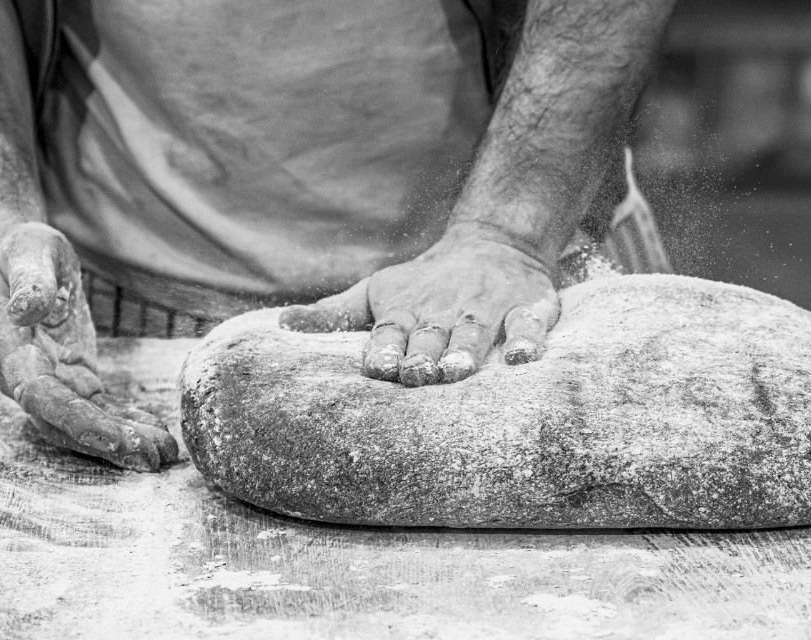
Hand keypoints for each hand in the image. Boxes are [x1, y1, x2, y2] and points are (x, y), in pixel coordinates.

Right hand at [0, 222, 177, 470]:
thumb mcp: (30, 251)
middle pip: (66, 423)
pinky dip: (128, 423)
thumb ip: (30, 281)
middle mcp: (27, 376)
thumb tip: (28, 307)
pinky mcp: (75, 379)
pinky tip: (157, 433)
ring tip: (165, 454)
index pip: (42, 398)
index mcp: (10, 351)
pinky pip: (101, 409)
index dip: (79, 422)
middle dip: (110, 443)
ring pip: (85, 423)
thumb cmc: (26, 250)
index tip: (117, 437)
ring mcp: (52, 382)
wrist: (25, 258)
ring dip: (124, 441)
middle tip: (155, 458)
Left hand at [279, 229, 559, 386]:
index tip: (379, 368)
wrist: (493, 244)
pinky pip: (530, 325)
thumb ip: (334, 314)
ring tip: (458, 369)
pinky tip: (521, 357)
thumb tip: (280, 326)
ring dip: (466, 348)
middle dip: (424, 355)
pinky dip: (528, 339)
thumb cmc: (424, 282)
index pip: (391, 332)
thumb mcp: (377, 291)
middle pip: (432, 335)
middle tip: (418, 375)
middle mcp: (445, 308)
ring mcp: (488, 307)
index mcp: (407, 310)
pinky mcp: (528, 307)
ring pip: (475, 330)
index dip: (386, 349)